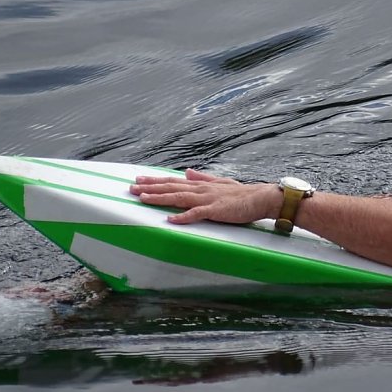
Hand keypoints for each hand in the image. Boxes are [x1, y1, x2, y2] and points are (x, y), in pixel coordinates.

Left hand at [130, 169, 280, 224]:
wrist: (261, 198)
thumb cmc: (242, 193)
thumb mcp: (220, 182)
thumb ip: (203, 177)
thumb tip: (188, 171)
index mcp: (201, 185)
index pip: (173, 181)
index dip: (155, 181)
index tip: (138, 180)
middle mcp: (201, 190)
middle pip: (171, 188)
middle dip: (150, 188)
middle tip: (131, 187)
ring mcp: (207, 199)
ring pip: (178, 198)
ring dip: (160, 198)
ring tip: (142, 198)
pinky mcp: (215, 210)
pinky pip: (196, 214)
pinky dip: (182, 217)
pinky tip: (170, 219)